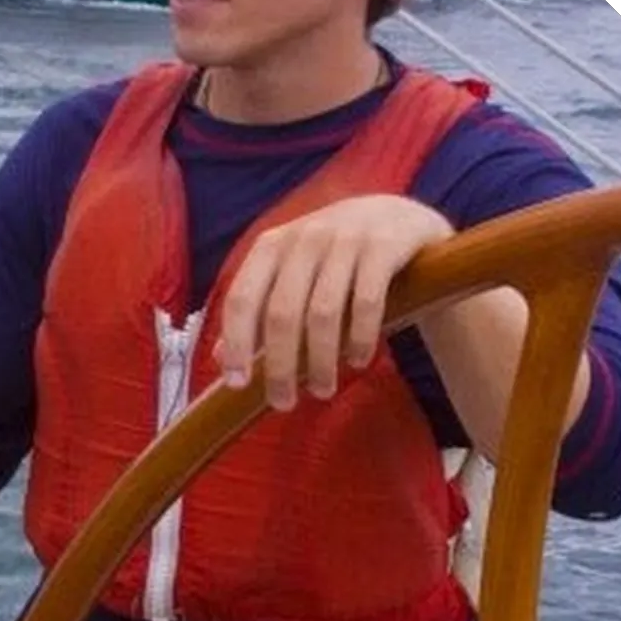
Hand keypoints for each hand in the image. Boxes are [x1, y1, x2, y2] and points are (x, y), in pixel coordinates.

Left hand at [214, 195, 453, 410]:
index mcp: (272, 246)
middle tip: (284, 403)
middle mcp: (304, 238)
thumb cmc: (335, 257)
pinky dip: (360, 338)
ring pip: (324, 312)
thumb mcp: (292, 275)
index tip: (238, 384)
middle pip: (282, 312)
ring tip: (322, 390)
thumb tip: (222, 358)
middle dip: (280, 365)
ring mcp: (346, 238)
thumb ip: (259, 311)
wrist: (399, 218)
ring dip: (320, 360)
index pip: (242, 297)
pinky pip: (367, 302)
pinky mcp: (384, 247)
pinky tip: (359, 361)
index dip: (237, 342)